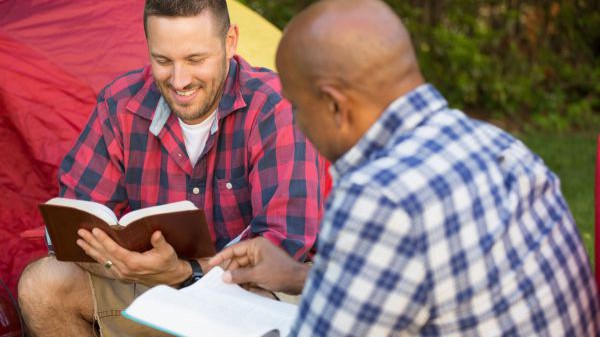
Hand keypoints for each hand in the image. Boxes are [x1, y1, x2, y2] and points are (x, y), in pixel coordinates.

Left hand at [76, 228, 196, 285]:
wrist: (170, 278)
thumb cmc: (168, 262)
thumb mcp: (167, 251)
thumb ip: (160, 242)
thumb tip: (156, 233)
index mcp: (134, 263)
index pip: (114, 250)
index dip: (104, 240)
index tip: (95, 230)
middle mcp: (125, 270)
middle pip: (104, 254)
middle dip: (91, 242)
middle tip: (80, 232)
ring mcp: (122, 275)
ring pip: (103, 261)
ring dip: (91, 250)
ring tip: (80, 241)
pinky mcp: (122, 277)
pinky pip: (106, 266)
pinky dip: (97, 258)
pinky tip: (91, 252)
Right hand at [209, 237, 308, 294]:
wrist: (299, 281)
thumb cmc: (281, 272)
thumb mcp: (257, 275)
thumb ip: (239, 275)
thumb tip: (224, 277)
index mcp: (256, 245)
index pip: (234, 249)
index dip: (221, 256)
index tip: (211, 263)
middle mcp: (257, 250)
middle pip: (238, 260)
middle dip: (232, 271)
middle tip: (225, 282)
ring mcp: (261, 259)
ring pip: (244, 268)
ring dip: (240, 278)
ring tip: (237, 287)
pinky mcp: (265, 268)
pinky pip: (251, 273)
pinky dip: (248, 280)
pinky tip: (248, 288)